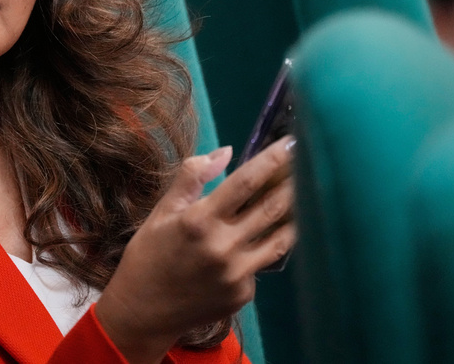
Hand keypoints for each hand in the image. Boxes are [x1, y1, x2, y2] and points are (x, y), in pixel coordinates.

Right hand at [95, 137, 295, 363]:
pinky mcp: (243, 294)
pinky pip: (261, 265)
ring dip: (294, 215)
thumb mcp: (162, 211)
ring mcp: (237, 274)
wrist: (143, 310)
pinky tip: (262, 239)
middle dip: (295, 183)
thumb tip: (226, 152)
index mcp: (199, 220)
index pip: (246, 182)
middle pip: (272, 208)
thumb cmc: (149, 255)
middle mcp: (223, 246)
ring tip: (304, 196)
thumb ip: (191, 177)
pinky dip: (264, 248)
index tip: (292, 142)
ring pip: (280, 238)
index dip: (273, 160)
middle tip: (310, 165)